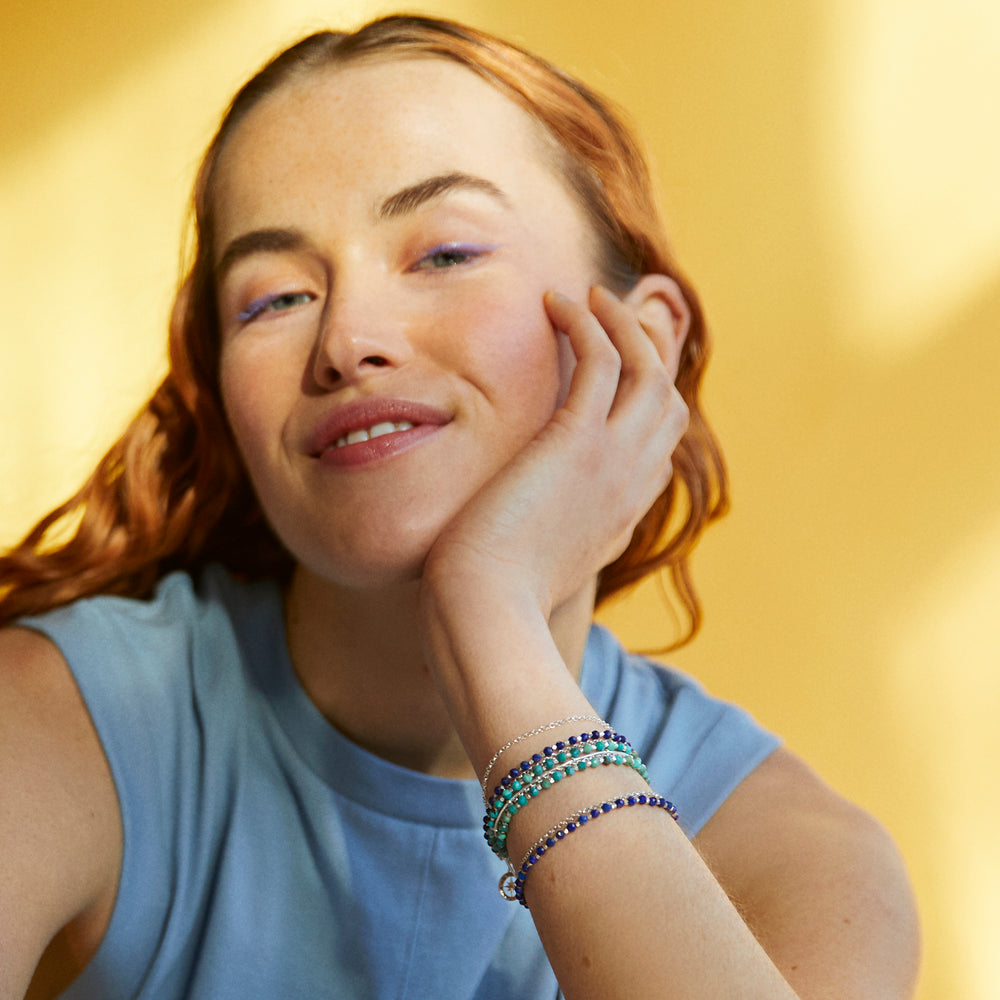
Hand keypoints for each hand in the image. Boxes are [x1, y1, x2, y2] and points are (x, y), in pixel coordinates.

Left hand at [421, 281, 688, 618]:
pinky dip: (588, 322)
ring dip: (625, 322)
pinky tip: (557, 302)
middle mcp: (633, 483)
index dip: (647, 399)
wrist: (488, 613)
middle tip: (610, 315)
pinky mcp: (579, 441)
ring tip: (589, 294)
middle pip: (668, 398)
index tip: (617, 366)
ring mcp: (615, 460)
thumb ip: (551, 539)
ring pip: (649, 369)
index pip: (660, 443)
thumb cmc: (498, 597)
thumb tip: (527, 532)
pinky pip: (602, 358)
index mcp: (625, 512)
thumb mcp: (540, 567)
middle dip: (649, 349)